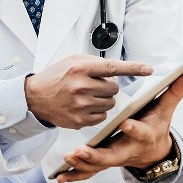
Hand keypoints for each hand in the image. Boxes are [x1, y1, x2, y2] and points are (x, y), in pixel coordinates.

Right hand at [24, 55, 152, 128]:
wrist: (34, 97)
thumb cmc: (55, 77)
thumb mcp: (72, 61)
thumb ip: (94, 63)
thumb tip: (117, 69)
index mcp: (80, 68)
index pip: (112, 67)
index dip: (133, 68)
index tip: (149, 69)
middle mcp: (80, 86)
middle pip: (114, 88)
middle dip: (108, 87)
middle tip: (94, 86)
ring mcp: (80, 105)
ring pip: (110, 104)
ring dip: (103, 100)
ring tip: (88, 97)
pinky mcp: (79, 120)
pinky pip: (102, 117)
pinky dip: (97, 113)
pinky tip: (83, 107)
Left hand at [55, 71, 182, 182]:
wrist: (153, 150)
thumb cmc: (156, 125)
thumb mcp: (166, 109)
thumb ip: (175, 91)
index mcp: (143, 135)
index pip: (139, 131)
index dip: (134, 129)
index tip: (125, 123)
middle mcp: (128, 149)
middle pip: (112, 155)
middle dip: (96, 155)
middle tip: (80, 150)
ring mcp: (115, 158)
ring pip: (98, 166)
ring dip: (82, 165)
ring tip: (68, 158)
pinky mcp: (105, 163)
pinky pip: (90, 172)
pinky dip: (75, 175)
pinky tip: (60, 177)